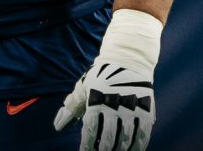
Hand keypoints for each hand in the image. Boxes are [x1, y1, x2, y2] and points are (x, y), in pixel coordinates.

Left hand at [54, 9, 161, 150]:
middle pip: (107, 138)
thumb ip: (71, 107)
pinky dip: (137, 146)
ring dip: (119, 150)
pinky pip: (142, 134)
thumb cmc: (100, 76)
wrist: (128, 60)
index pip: (90, 131)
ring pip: (125, 139)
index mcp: (95, 101)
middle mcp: (113, 106)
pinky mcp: (146, 110)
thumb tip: (57, 125)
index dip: (87, 145)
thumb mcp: (83, 88)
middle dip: (103, 150)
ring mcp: (131, 109)